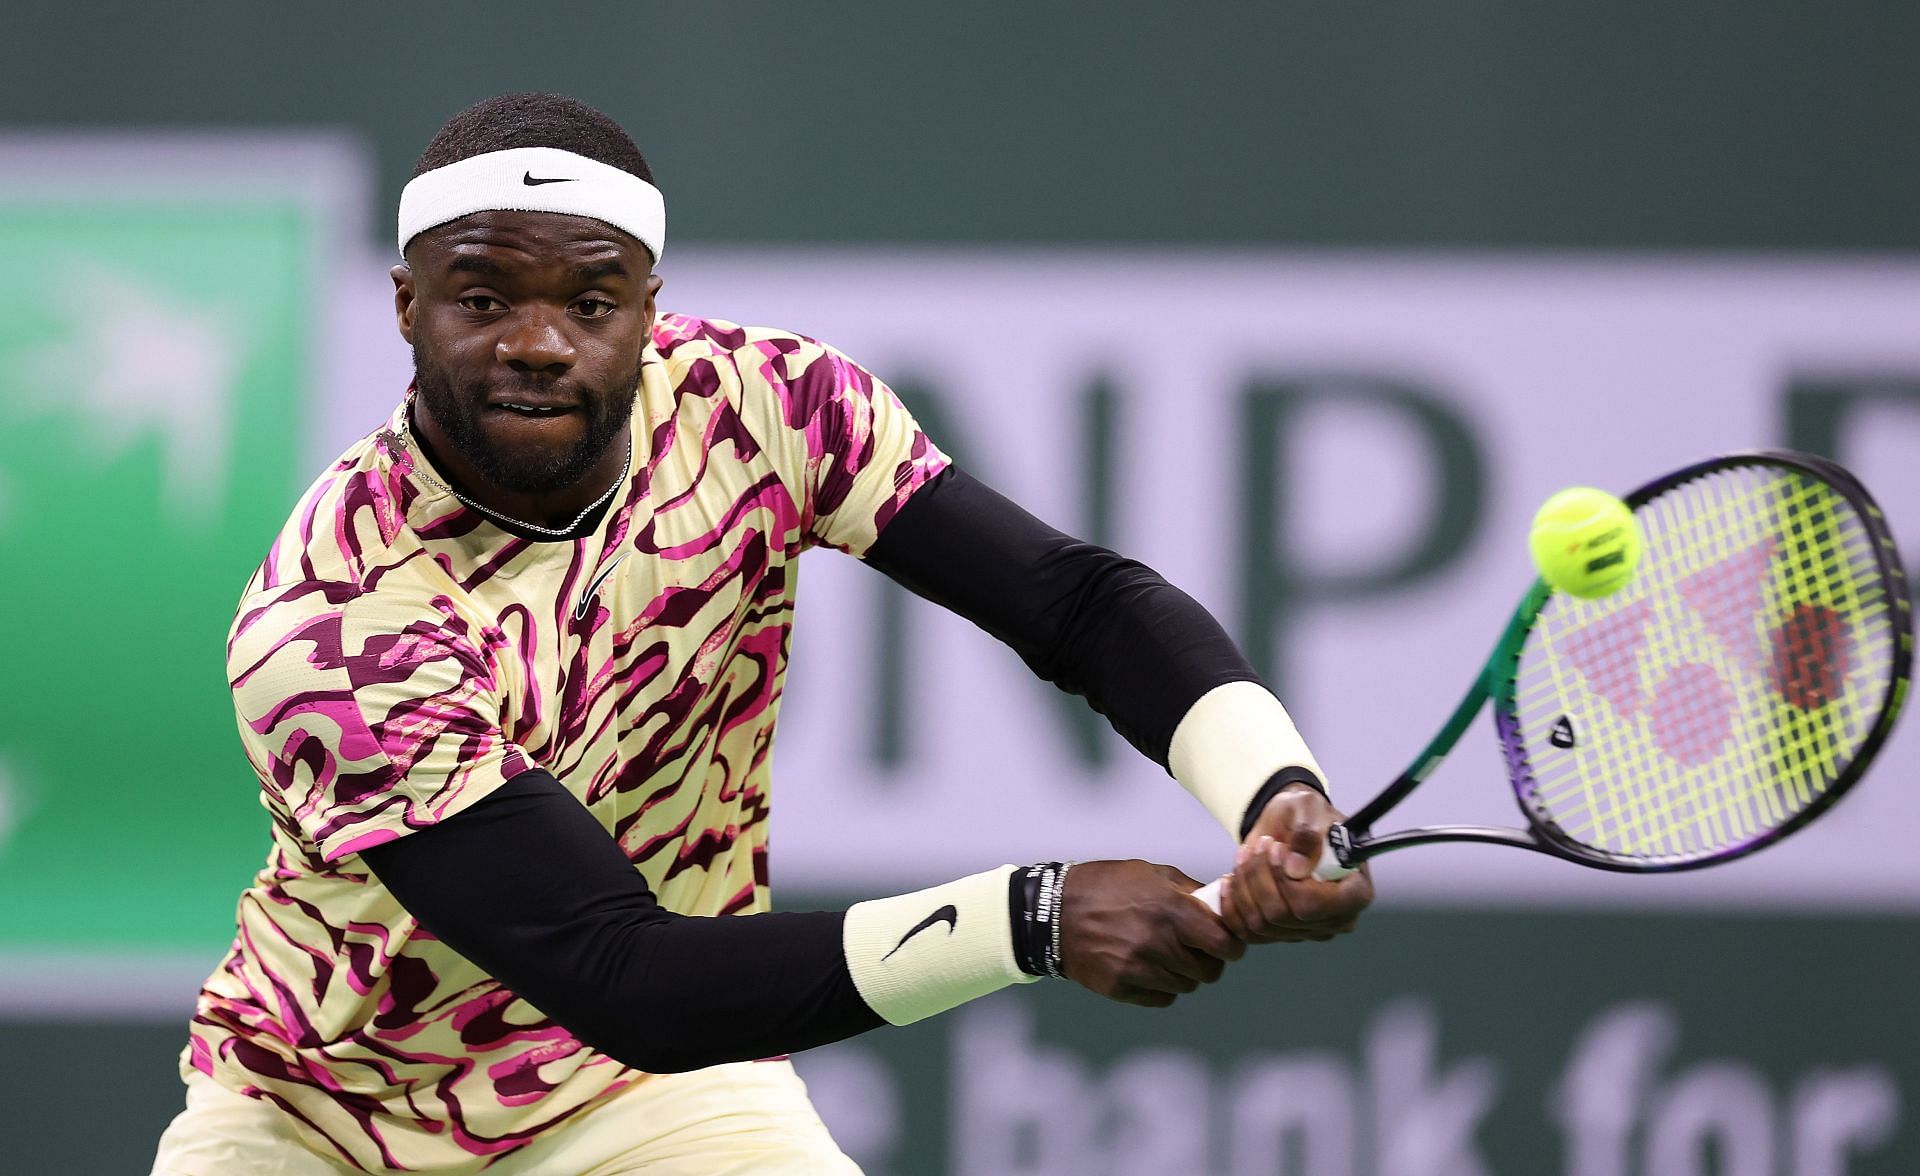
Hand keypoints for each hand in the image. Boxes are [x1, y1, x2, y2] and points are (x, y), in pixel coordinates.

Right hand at [1058, 859, 1245, 1006]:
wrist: (1052, 913)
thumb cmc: (1102, 887)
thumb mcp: (1148, 872)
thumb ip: (1187, 890)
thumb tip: (1219, 902)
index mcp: (1170, 909)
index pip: (1225, 944)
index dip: (1232, 946)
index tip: (1228, 944)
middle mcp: (1158, 941)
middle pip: (1209, 971)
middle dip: (1209, 962)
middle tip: (1198, 952)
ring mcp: (1139, 968)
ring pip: (1186, 986)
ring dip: (1184, 975)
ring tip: (1167, 957)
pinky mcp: (1122, 987)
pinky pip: (1162, 999)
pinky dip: (1162, 989)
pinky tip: (1149, 970)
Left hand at [1218, 783, 1374, 943]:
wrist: (1289, 824)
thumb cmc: (1307, 815)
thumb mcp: (1309, 808)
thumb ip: (1307, 834)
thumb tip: (1297, 868)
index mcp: (1355, 892)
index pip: (1314, 906)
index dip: (1286, 882)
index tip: (1277, 849)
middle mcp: (1336, 919)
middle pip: (1282, 916)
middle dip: (1260, 877)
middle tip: (1261, 845)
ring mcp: (1308, 930)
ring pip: (1260, 924)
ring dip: (1244, 885)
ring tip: (1247, 854)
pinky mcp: (1282, 934)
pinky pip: (1246, 932)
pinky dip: (1231, 905)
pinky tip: (1232, 878)